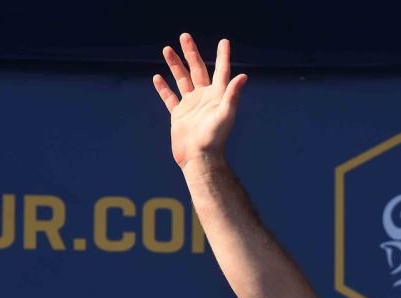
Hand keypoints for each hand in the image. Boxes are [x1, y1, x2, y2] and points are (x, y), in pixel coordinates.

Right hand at [152, 34, 246, 170]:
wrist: (199, 157)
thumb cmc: (214, 138)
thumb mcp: (225, 114)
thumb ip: (232, 95)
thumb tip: (243, 76)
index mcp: (218, 96)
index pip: (221, 71)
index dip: (223, 56)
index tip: (224, 41)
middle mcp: (205, 98)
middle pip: (198, 70)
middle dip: (191, 53)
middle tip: (185, 36)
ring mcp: (191, 105)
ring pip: (182, 79)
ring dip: (175, 64)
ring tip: (167, 49)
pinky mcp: (179, 114)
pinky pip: (170, 97)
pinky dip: (163, 87)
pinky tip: (157, 77)